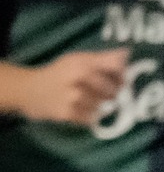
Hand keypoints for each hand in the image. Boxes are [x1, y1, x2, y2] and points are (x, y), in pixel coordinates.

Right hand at [0, 49, 129, 124]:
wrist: (28, 90)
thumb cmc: (59, 74)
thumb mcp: (77, 60)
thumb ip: (103, 58)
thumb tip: (127, 53)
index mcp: (83, 62)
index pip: (117, 67)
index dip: (123, 76)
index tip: (120, 80)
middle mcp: (79, 77)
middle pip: (114, 90)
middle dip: (112, 94)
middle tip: (100, 93)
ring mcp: (73, 96)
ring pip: (104, 106)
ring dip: (99, 106)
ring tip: (86, 101)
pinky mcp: (68, 113)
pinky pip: (91, 119)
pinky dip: (88, 116)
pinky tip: (79, 109)